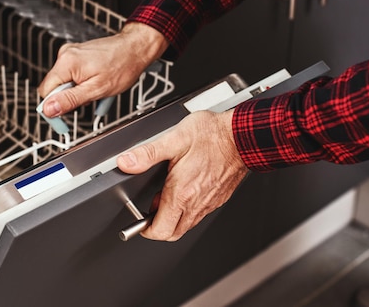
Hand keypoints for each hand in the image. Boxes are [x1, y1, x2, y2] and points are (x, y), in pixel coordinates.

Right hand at [37, 22, 168, 116]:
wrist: (135, 49)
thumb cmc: (122, 66)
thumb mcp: (96, 90)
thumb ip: (70, 100)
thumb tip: (49, 109)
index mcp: (66, 62)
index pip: (46, 91)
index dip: (53, 107)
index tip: (62, 117)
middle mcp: (65, 54)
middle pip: (55, 86)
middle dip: (69, 97)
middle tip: (89, 98)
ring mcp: (71, 53)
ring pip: (64, 82)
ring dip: (77, 90)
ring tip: (96, 87)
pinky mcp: (77, 54)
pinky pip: (72, 75)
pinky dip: (82, 82)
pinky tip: (96, 81)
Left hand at [117, 110, 248, 240]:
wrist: (242, 136)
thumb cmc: (213, 136)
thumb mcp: (175, 139)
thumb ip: (147, 153)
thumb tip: (126, 163)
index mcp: (182, 193)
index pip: (161, 230)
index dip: (145, 230)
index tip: (139, 220)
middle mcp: (196, 203)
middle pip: (173, 233)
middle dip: (158, 226)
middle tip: (153, 206)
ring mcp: (209, 203)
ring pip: (187, 224)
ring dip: (173, 216)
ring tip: (168, 193)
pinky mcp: (218, 198)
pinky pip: (200, 213)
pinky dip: (188, 209)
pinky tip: (186, 188)